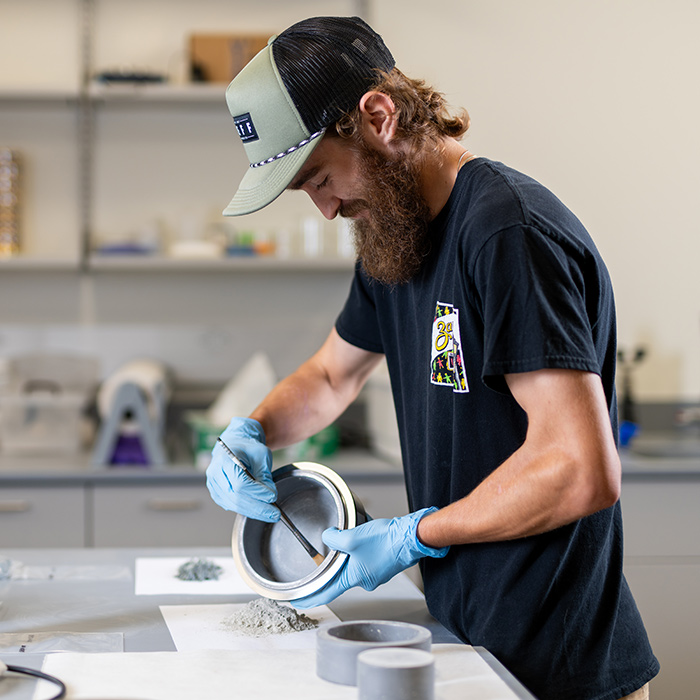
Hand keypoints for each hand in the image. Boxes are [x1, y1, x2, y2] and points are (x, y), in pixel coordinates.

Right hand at [205, 417, 278, 521]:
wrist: (236, 445)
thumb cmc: (248, 448)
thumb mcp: (262, 455)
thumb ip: (265, 475)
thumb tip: (270, 496)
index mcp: (224, 460)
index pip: (240, 483)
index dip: (257, 492)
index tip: (272, 496)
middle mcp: (215, 474)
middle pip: (236, 497)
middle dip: (257, 507)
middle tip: (274, 513)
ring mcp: (214, 485)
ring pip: (233, 505)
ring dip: (253, 511)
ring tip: (270, 514)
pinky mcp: (217, 494)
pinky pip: (232, 506)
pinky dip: (247, 509)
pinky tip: (259, 510)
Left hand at [292, 507, 447, 607]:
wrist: (411, 537)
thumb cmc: (386, 541)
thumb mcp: (351, 537)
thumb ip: (334, 539)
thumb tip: (327, 537)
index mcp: (354, 578)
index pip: (326, 593)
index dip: (311, 597)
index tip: (299, 601)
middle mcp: (365, 580)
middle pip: (340, 574)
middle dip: (334, 563)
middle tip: (330, 550)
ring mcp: (375, 574)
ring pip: (354, 564)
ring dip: (350, 552)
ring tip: (353, 536)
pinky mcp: (383, 565)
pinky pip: (366, 559)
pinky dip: (361, 549)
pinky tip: (366, 536)